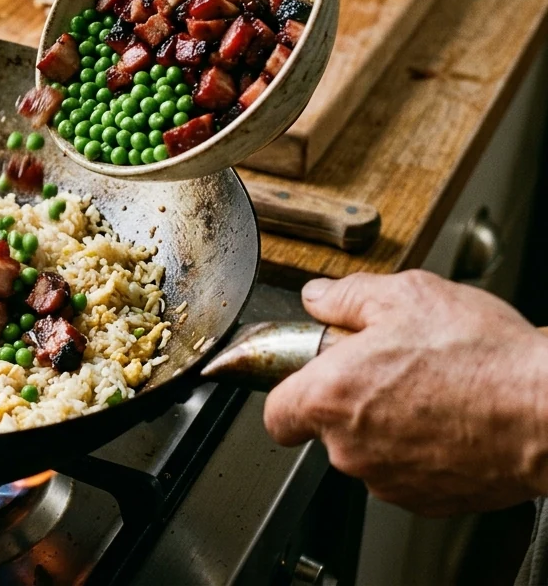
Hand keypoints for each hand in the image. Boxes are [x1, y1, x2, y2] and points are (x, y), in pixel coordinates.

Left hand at [264, 270, 547, 515]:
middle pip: (327, 428)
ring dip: (388, 426)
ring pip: (368, 452)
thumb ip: (347, 296)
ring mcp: (389, 480)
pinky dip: (421, 452)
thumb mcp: (406, 296)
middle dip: (350, 400)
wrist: (547, 411)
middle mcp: (350, 447)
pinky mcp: (427, 501)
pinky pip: (407, 474)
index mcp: (330, 396)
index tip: (305, 382)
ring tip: (431, 391)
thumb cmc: (481, 357)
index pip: (276, 413)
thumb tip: (319, 297)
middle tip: (390, 368)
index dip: (289, 394)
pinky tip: (451, 420)